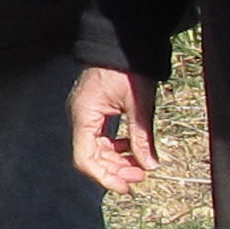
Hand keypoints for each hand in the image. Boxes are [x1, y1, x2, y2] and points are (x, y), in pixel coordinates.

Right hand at [69, 64, 159, 192]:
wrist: (123, 41)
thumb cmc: (128, 68)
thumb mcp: (139, 104)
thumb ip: (141, 137)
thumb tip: (149, 166)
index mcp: (84, 115)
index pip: (85, 159)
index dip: (104, 177)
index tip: (126, 187)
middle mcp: (80, 117)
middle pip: (91, 157)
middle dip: (115, 170)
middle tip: (141, 176)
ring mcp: (85, 114)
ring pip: (97, 149)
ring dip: (117, 160)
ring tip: (141, 166)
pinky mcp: (94, 110)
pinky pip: (101, 137)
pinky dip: (116, 147)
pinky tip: (132, 149)